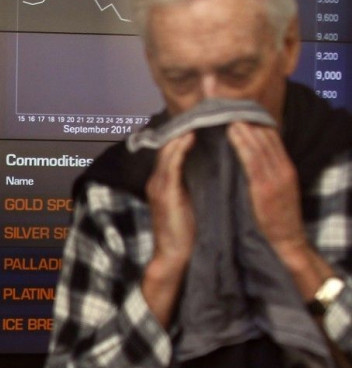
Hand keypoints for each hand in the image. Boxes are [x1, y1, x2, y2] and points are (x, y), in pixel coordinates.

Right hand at [142, 132, 195, 326]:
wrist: (175, 258)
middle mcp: (157, 180)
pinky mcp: (164, 192)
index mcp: (164, 182)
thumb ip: (194, 184)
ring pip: (167, 149)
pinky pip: (171, 163)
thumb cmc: (187, 234)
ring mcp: (159, 185)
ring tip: (197, 116)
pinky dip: (180, 148)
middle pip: (167, 144)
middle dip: (183, 126)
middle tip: (200, 109)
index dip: (184, 131)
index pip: (172, 148)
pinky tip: (192, 135)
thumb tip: (211, 166)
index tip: (202, 117)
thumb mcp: (191, 203)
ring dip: (182, 132)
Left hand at [226, 122, 305, 255]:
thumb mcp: (275, 192)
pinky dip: (243, 144)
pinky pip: (253, 160)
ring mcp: (276, 177)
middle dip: (249, 121)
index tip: (242, 111)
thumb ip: (264, 175)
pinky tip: (232, 133)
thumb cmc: (275, 220)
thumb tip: (247, 160)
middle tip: (232, 107)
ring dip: (244, 127)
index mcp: (286, 169)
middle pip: (267, 136)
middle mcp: (283, 169)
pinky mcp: (265, 187)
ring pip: (260, 144)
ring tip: (229, 114)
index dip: (258, 123)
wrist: (286, 242)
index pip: (273, 138)